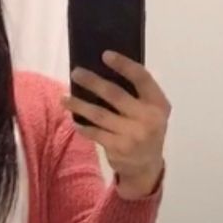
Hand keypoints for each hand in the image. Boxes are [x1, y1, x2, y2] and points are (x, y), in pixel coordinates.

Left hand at [62, 51, 170, 198]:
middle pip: (115, 94)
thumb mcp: (151, 112)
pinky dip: (83, 126)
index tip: (105, 55)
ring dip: (79, 105)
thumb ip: (137, 95)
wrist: (147, 167)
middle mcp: (148, 118)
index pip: (142, 78)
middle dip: (92, 82)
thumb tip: (103, 72)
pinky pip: (95, 133)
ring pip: (99, 114)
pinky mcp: (119, 148)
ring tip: (64, 98)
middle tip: (76, 72)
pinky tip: (74, 120)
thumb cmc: (145, 130)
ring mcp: (133, 135)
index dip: (124, 65)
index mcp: (158, 104)